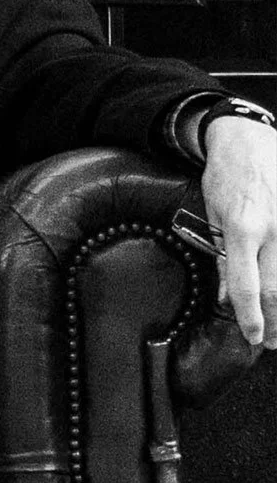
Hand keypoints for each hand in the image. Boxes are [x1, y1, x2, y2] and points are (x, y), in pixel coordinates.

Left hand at [201, 115, 276, 348]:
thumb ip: (224, 260)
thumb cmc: (225, 177)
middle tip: (271, 343)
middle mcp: (272, 229)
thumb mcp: (213, 218)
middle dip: (275, 321)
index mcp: (242, 230)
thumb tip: (228, 298)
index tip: (253, 337)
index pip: (247, 286)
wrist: (249, 139)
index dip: (250, 317)